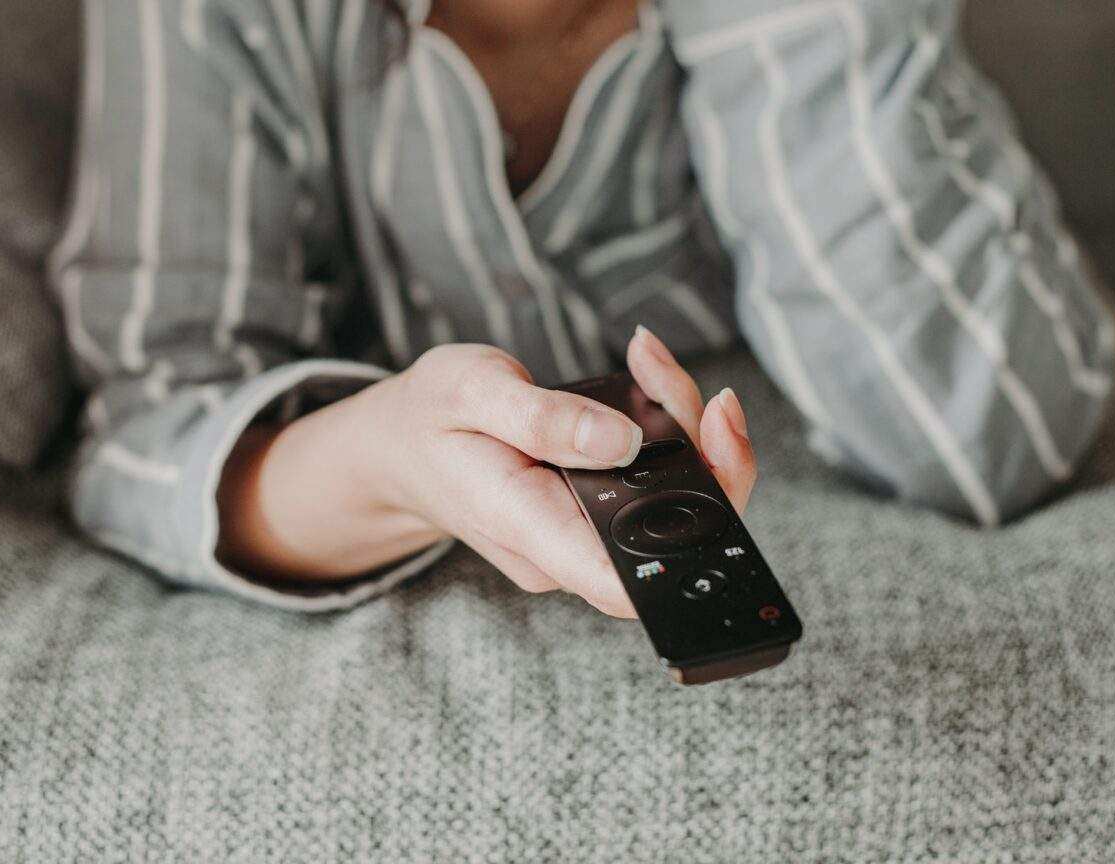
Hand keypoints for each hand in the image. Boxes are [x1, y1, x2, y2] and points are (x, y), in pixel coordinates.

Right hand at [363, 326, 756, 618]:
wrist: (399, 447)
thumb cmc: (430, 418)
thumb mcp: (468, 390)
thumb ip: (543, 418)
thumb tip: (624, 440)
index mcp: (528, 529)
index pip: (624, 582)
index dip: (690, 547)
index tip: (715, 464)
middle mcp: (564, 551)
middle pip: (670, 532)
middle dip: (700, 449)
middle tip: (666, 375)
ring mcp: (581, 537)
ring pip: (671, 501)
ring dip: (685, 429)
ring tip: (649, 361)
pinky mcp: (593, 516)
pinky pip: (653, 485)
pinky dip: (667, 430)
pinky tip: (648, 378)